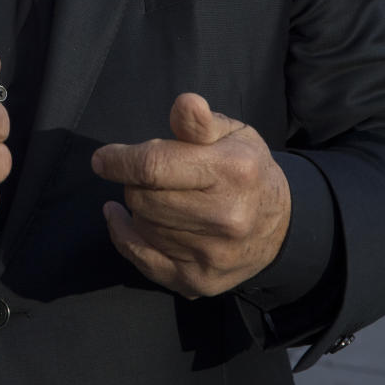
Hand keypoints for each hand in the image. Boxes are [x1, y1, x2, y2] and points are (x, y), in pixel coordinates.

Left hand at [91, 93, 290, 298]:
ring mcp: (211, 255)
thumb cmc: (247, 169)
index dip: (120, 161)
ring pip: (143, 227)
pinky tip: (123, 219)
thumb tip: (185, 103)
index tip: (103, 159)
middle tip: (146, 175)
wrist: (282, 228)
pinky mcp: (199, 282)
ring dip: (139, 208)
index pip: (155, 167)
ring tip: (154, 196)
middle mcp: (224, 218)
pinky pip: (142, 260)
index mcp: (231, 172)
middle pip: (144, 199)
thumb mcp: (233, 134)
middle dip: (134, 182)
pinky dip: (125, 236)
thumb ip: (200, 122)